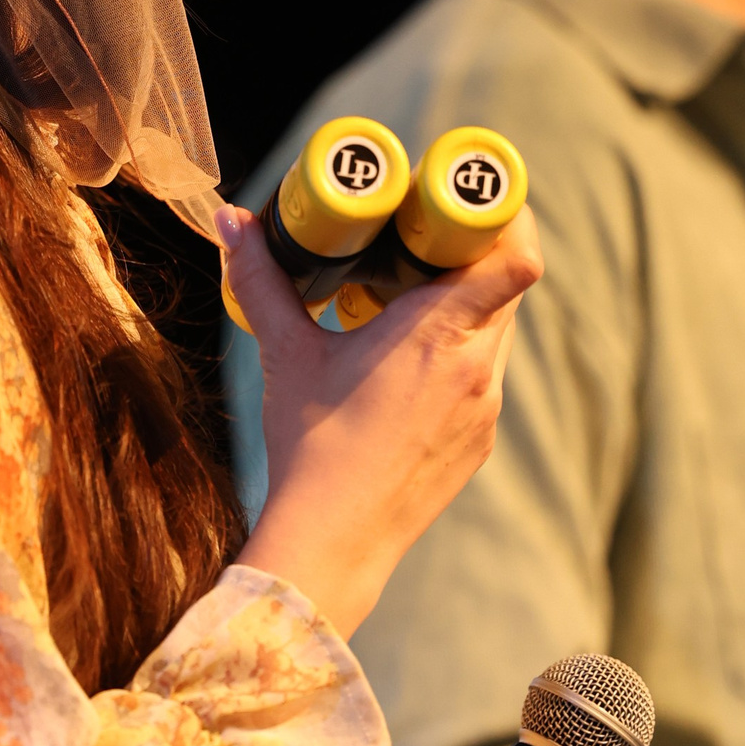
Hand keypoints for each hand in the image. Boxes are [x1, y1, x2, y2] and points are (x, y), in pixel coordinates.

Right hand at [227, 200, 542, 640]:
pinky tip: (406, 363)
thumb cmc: (309, 446)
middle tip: (419, 233)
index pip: (514, 256)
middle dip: (469, 250)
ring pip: (495, 329)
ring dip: (463, 303)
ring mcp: (485, 407)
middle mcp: (478, 366)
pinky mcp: (479, 440)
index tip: (457, 200)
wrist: (333, 544)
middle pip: (505, 284)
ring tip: (405, 297)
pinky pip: (483, 375)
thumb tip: (230, 219)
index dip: (500, 214)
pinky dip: (457, 353)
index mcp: (439, 333)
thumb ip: (261, 278)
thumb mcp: (284, 354)